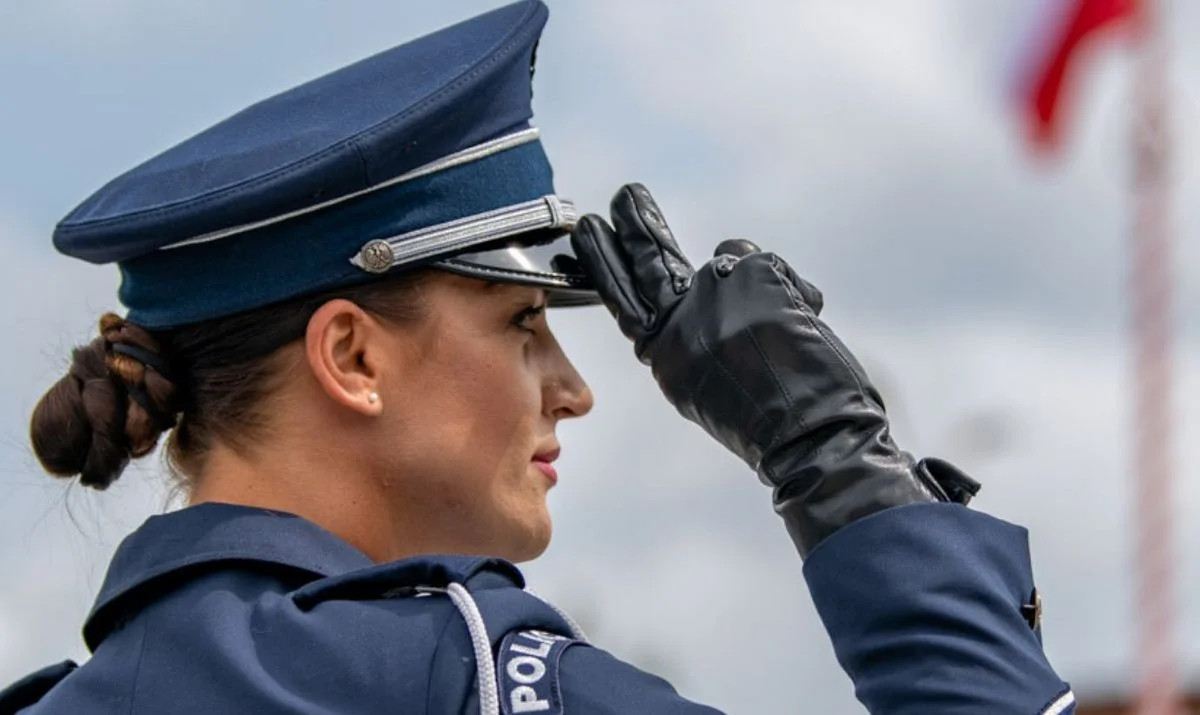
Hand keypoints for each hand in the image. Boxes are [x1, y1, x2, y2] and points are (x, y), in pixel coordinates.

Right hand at [571, 184, 976, 555]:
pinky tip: (804, 328)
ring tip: (783, 322)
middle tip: (625, 197)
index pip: (626, 303)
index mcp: (665, 358)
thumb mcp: (706, 389)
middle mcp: (679, 326)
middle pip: (647, 264)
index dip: (607, 265)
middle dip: (636, 225)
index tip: (591, 233)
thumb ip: (693, 342)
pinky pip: (770, 266)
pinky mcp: (752, 275)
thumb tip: (702, 299)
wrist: (812, 437)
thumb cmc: (768, 425)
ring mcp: (713, 297)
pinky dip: (792, 291)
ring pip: (726, 259)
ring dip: (755, 282)